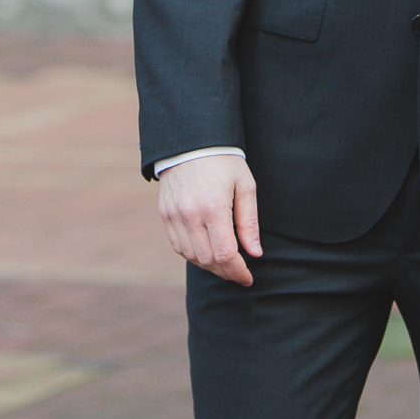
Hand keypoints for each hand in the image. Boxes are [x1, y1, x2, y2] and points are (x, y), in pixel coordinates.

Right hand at [157, 154, 260, 284]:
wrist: (191, 141)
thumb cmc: (224, 161)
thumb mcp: (245, 186)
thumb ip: (249, 222)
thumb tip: (254, 253)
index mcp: (213, 207)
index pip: (225, 254)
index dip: (238, 271)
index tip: (248, 277)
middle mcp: (190, 214)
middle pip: (207, 260)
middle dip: (225, 271)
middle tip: (239, 272)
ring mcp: (174, 214)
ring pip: (190, 256)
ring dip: (209, 265)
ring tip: (224, 262)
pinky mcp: (165, 213)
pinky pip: (177, 245)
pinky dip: (192, 254)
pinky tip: (206, 250)